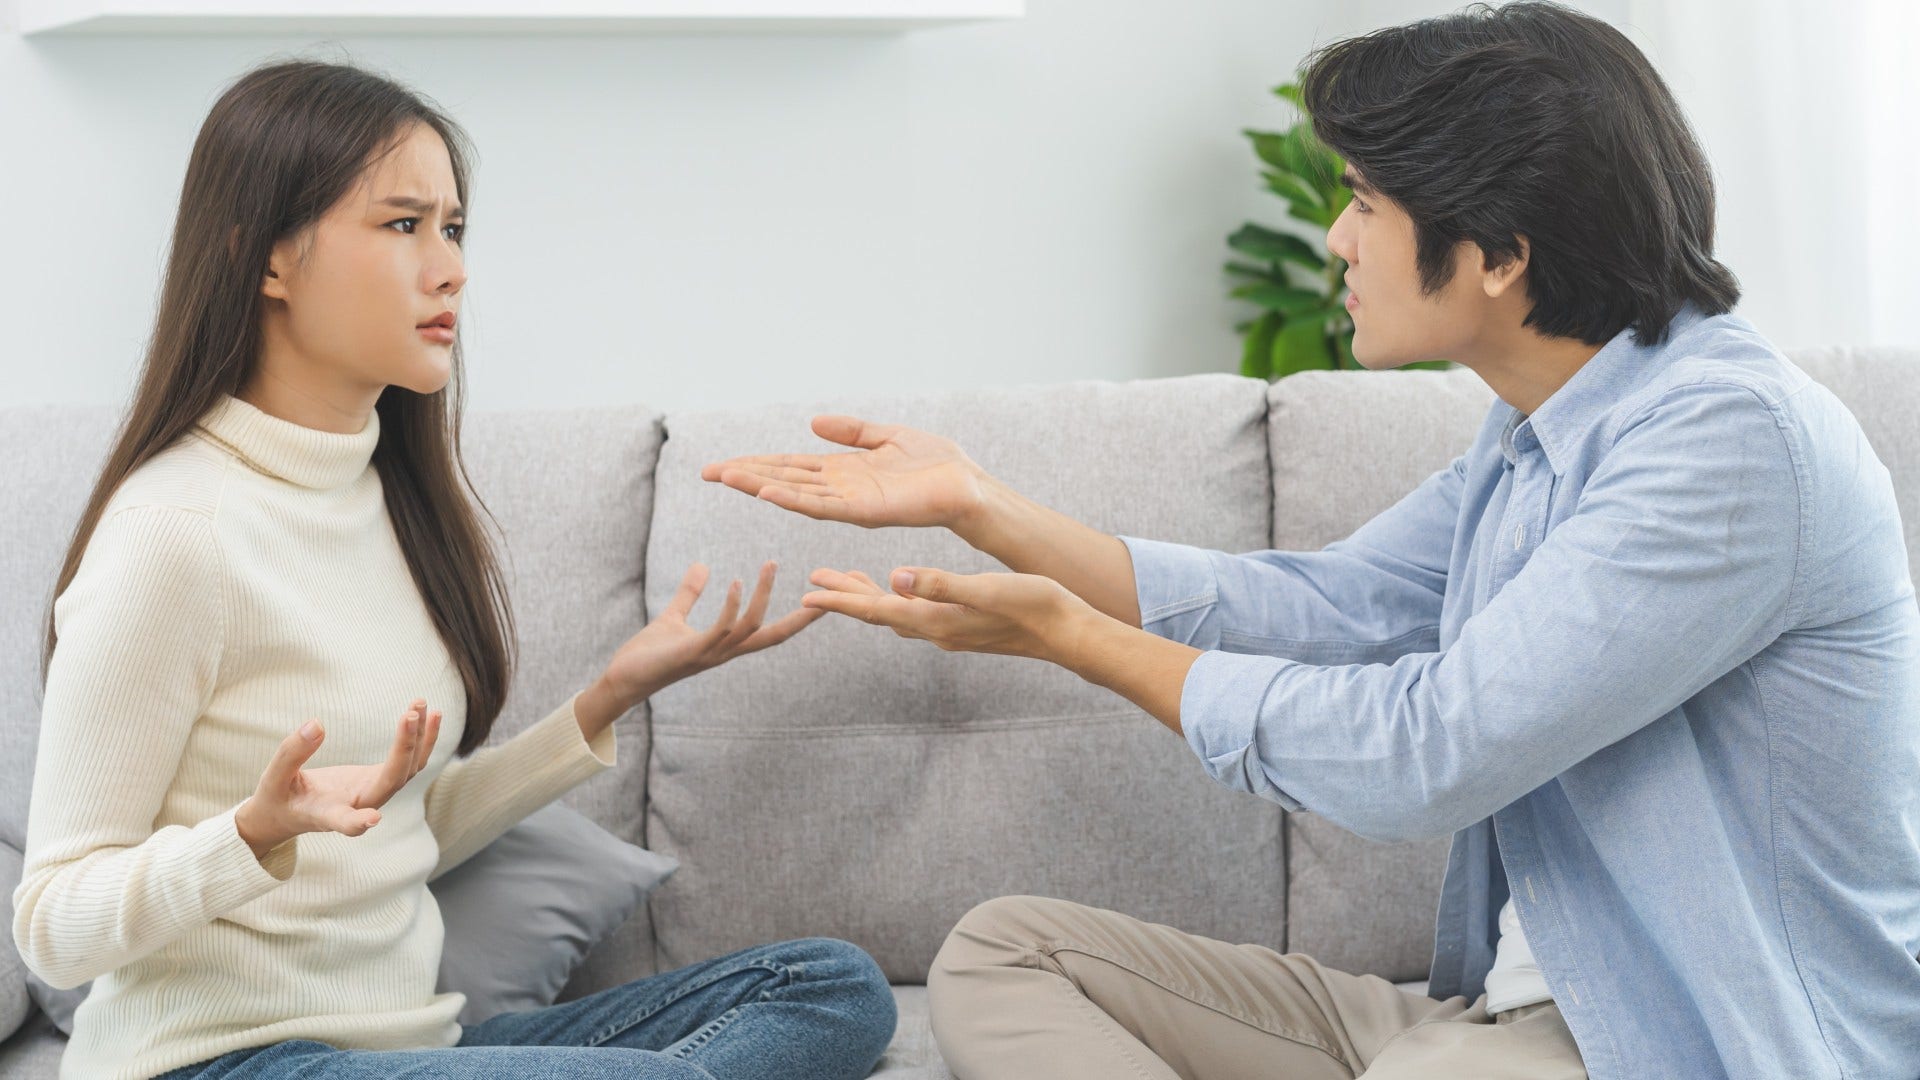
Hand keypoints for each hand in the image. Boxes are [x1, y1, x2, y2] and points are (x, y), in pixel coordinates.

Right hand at [235, 699, 442, 859]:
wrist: (288, 812)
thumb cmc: (277, 798)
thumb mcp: (272, 778)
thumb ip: (291, 754)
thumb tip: (317, 724)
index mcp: (326, 814)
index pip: (344, 822)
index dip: (358, 823)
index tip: (372, 820)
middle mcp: (358, 805)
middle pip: (392, 782)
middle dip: (405, 749)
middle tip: (409, 714)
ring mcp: (374, 793)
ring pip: (408, 771)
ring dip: (420, 739)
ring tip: (422, 704)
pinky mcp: (379, 781)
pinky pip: (408, 762)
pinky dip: (419, 739)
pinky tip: (428, 713)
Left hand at [596, 560, 823, 706]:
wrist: (623, 679)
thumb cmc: (648, 653)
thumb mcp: (673, 617)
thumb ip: (690, 593)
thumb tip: (702, 565)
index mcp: (726, 645)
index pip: (771, 632)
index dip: (797, 619)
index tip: (821, 601)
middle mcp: (725, 652)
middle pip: (774, 636)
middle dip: (802, 619)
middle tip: (826, 596)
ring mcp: (711, 653)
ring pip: (750, 627)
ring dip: (762, 596)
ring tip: (770, 565)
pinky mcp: (692, 652)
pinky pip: (721, 629)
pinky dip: (732, 606)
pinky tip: (737, 583)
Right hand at [701, 416, 991, 531]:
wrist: (968, 485)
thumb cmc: (937, 465)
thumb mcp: (887, 437)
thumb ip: (851, 431)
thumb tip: (813, 423)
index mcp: (844, 472)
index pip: (791, 467)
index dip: (757, 464)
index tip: (723, 464)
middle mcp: (840, 490)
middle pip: (783, 481)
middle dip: (746, 477)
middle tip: (707, 472)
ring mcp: (849, 503)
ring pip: (795, 494)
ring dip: (760, 486)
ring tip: (726, 477)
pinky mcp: (865, 512)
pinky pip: (823, 507)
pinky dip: (794, 499)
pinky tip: (769, 491)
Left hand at [801, 565, 1099, 663]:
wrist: (1069, 633)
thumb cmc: (1033, 607)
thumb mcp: (985, 590)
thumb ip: (940, 584)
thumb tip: (896, 577)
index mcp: (937, 621)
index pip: (878, 611)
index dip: (841, 602)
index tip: (808, 595)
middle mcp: (938, 631)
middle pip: (880, 614)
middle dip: (846, 598)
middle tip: (813, 583)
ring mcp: (952, 632)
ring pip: (897, 615)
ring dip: (870, 599)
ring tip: (847, 582)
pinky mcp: (965, 628)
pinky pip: (917, 615)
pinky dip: (898, 601)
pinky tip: (901, 591)